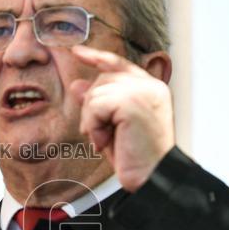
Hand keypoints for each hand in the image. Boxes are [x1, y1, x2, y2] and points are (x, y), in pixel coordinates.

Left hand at [69, 45, 174, 191]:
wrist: (152, 177)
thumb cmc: (134, 156)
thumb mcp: (111, 126)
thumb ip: (97, 104)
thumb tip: (77, 84)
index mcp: (151, 88)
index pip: (120, 64)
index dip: (97, 57)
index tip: (76, 52)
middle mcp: (150, 85)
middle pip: (103, 79)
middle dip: (92, 107)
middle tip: (99, 135)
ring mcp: (143, 91)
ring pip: (96, 93)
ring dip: (92, 120)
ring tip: (105, 140)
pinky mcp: (133, 102)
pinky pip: (96, 105)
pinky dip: (93, 126)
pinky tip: (104, 142)